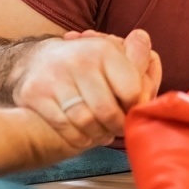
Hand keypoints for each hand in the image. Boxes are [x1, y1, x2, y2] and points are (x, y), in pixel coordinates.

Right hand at [14, 29, 157, 146]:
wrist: (34, 61)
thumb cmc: (85, 63)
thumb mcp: (114, 54)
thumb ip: (140, 63)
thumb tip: (153, 67)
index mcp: (104, 50)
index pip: (132, 91)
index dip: (136, 107)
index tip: (133, 112)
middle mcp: (80, 61)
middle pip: (108, 111)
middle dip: (117, 126)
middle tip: (118, 128)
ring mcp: (55, 78)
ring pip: (86, 122)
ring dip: (98, 134)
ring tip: (102, 132)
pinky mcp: (36, 94)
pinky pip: (66, 128)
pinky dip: (79, 138)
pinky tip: (85, 133)